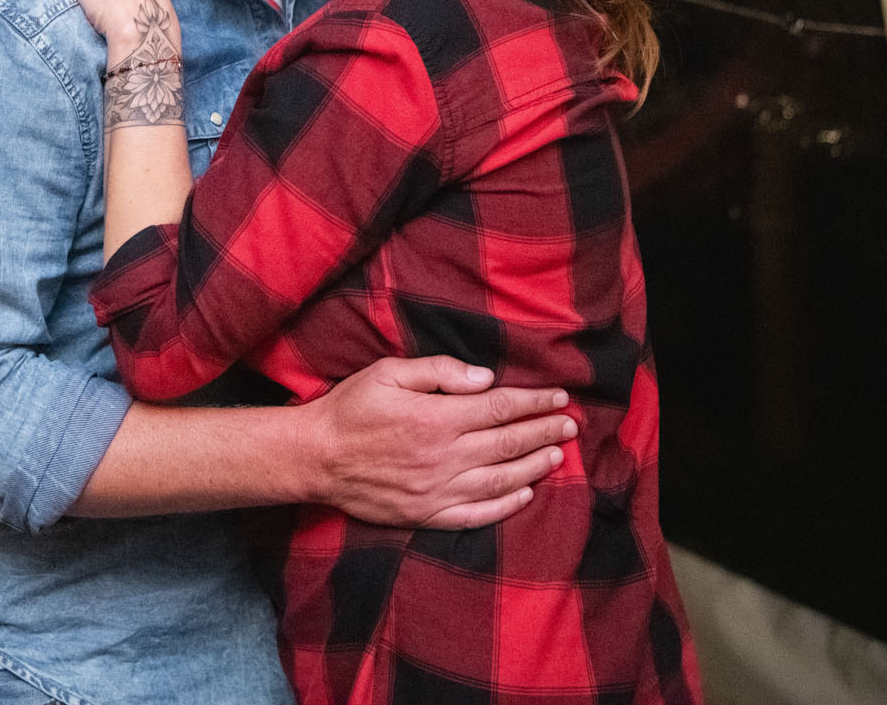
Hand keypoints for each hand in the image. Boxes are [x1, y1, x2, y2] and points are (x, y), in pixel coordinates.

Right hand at [305, 355, 575, 528]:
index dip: (535, 403)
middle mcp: (445, 456)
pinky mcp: (427, 513)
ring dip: (535, 466)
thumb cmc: (349, 409)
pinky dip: (506, 505)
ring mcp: (438, 489)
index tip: (559, 398)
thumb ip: (440, 371)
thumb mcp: (388, 372)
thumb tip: (486, 378)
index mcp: (438, 417)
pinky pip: (477, 513)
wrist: (314, 457)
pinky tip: (525, 494)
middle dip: (545, 431)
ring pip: (501, 479)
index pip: (501, 408)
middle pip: (509, 443)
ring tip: (557, 455)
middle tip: (572, 425)